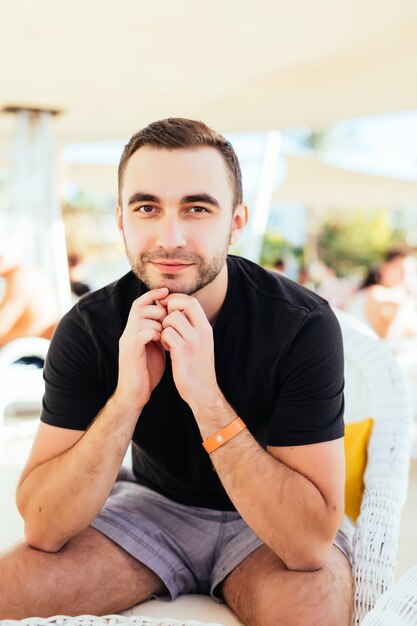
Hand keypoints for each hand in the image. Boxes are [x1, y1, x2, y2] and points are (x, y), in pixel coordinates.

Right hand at [114, 287, 168, 410]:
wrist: (134, 395)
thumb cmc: (146, 372)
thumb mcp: (154, 348)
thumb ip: (159, 333)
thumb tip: (171, 318)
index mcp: (133, 330)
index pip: (139, 304)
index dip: (152, 295)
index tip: (167, 291)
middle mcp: (127, 333)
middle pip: (140, 307)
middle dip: (159, 310)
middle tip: (170, 321)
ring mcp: (127, 342)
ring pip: (141, 319)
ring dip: (158, 322)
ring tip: (167, 334)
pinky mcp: (130, 353)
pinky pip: (141, 334)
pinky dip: (154, 334)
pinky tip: (163, 342)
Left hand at [160, 293, 220, 410]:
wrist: (203, 391)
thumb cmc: (197, 366)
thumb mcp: (200, 343)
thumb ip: (191, 326)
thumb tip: (174, 308)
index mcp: (206, 328)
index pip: (192, 301)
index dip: (177, 299)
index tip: (167, 307)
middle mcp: (202, 332)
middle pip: (184, 304)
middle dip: (170, 308)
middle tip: (164, 320)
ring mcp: (193, 342)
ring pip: (172, 318)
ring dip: (164, 326)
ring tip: (167, 338)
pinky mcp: (182, 352)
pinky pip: (167, 333)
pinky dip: (163, 339)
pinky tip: (167, 348)